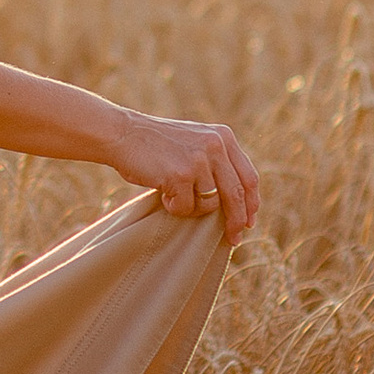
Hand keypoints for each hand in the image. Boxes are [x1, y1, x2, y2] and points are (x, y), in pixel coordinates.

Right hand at [110, 110, 260, 241]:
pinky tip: (162, 192)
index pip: (248, 177)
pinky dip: (174, 207)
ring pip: (210, 204)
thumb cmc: (156, 144)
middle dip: (236, 222)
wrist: (122, 134)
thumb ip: (217, 162)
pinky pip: (186, 207)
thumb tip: (239, 204)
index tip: (249, 222)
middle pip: (236, 195)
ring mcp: (199, 160)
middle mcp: (215, 146)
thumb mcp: (195, 142)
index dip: (251, 203)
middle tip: (233, 239)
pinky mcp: (180, 174)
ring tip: (174, 194)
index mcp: (223, 137)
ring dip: (192, 208)